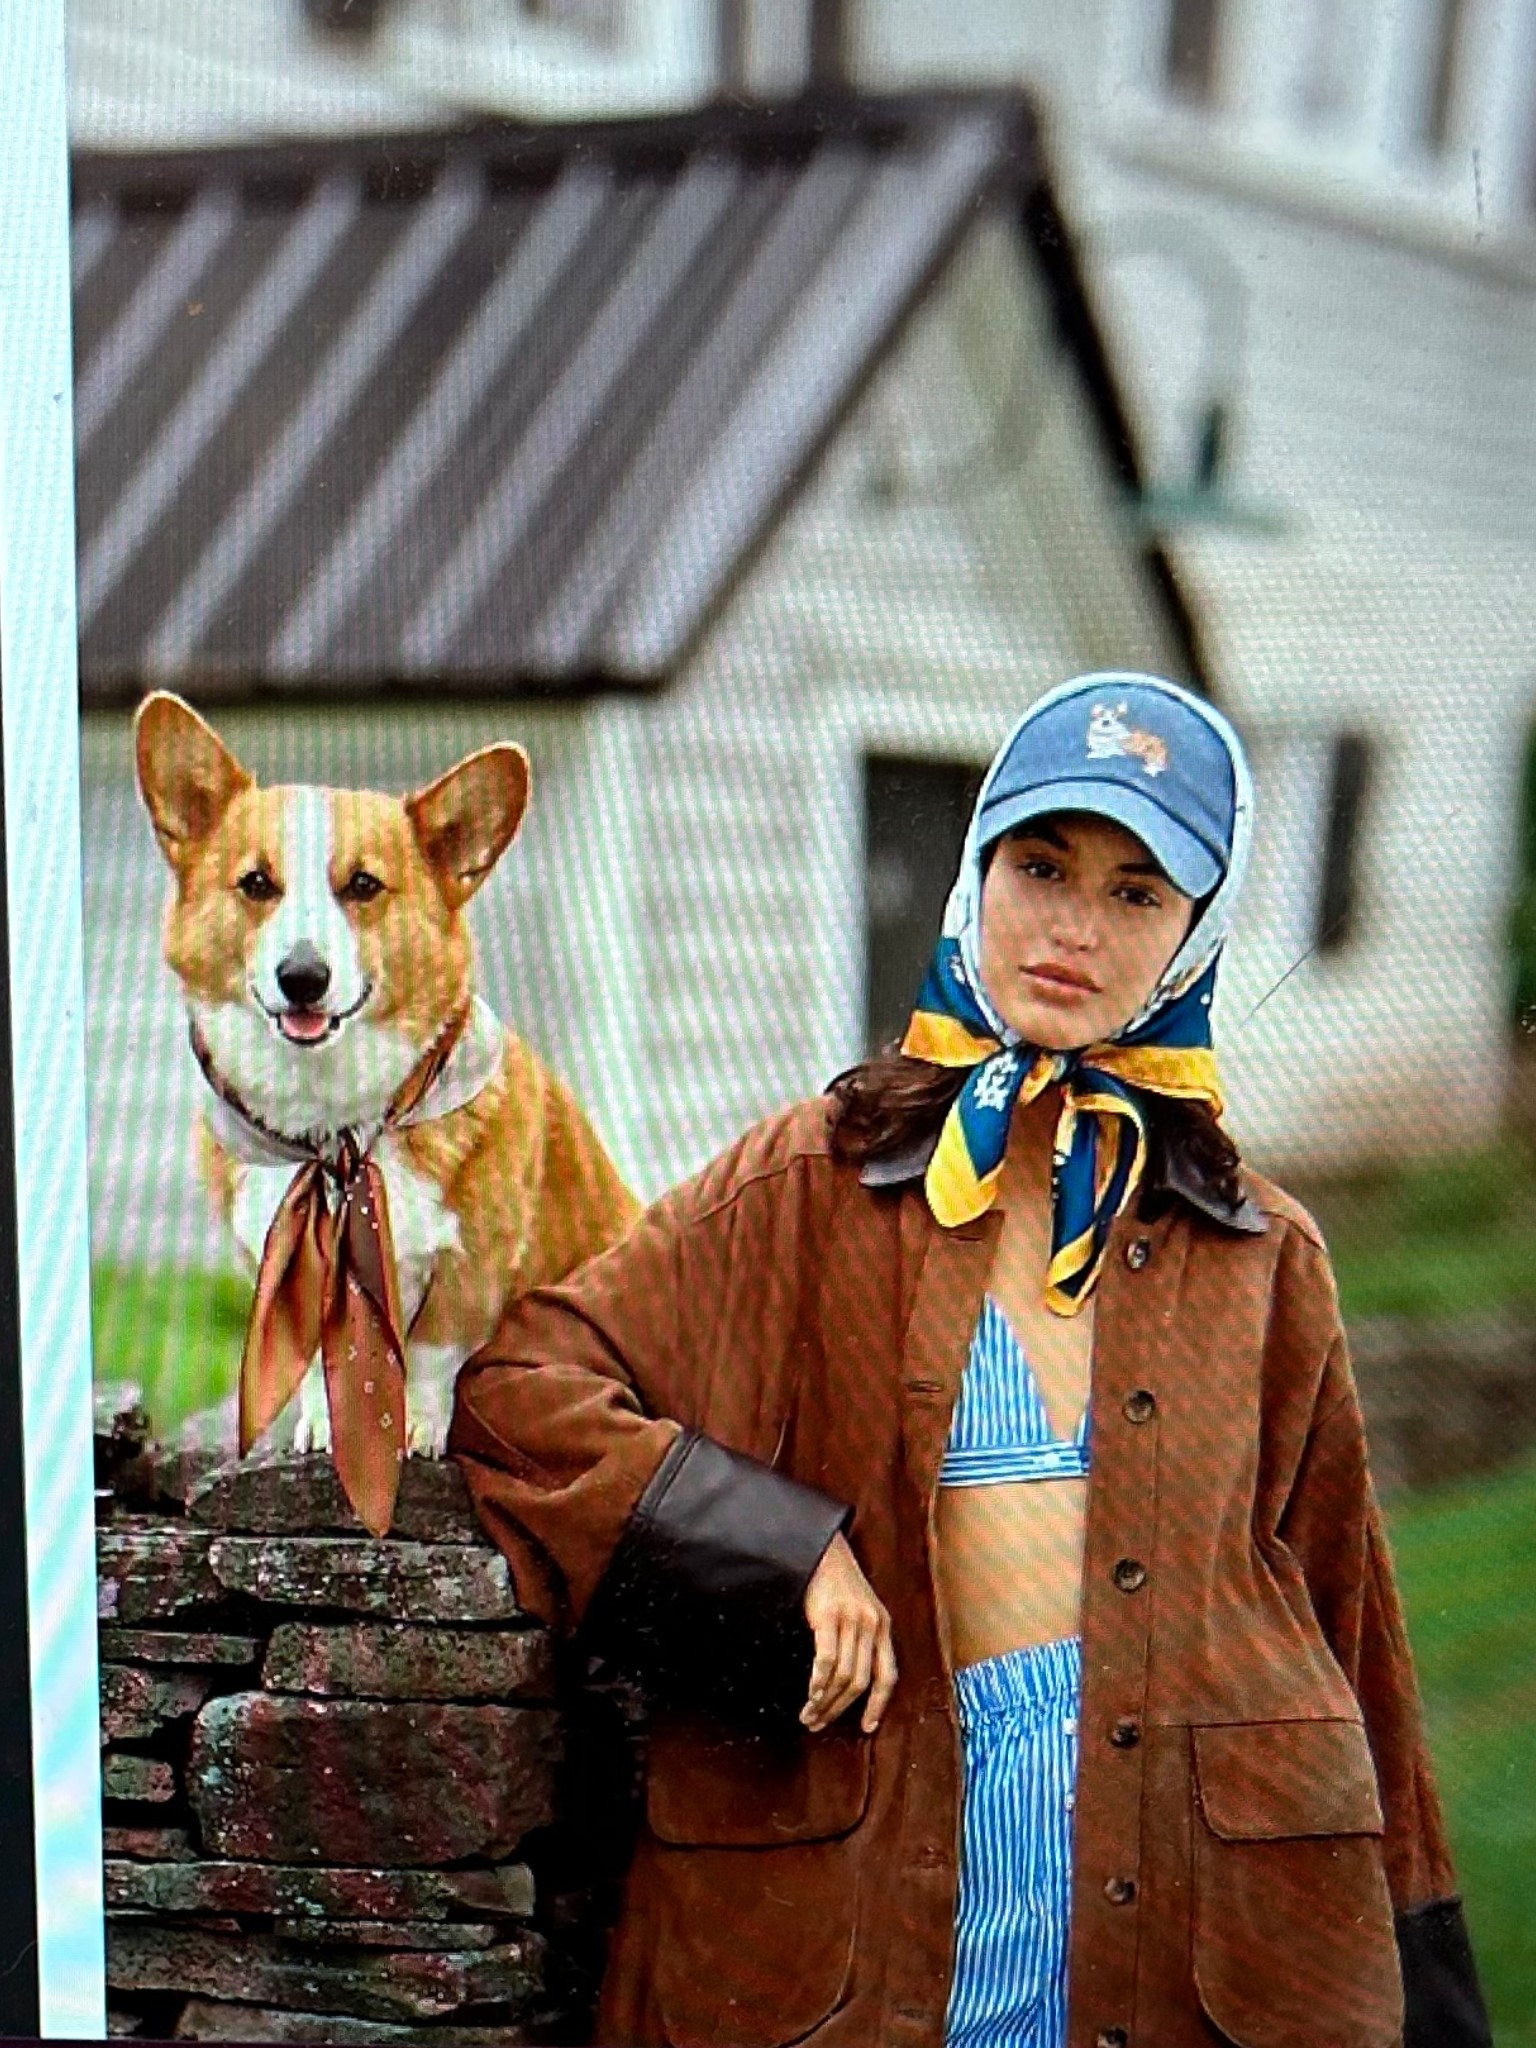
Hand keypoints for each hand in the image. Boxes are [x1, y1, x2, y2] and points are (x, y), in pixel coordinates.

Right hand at [800, 1532, 897, 1734]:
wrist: (822, 1547)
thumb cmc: (837, 1581)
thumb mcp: (861, 1608)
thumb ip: (863, 1639)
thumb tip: (851, 1681)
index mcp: (884, 1626)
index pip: (888, 1676)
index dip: (878, 1705)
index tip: (867, 1728)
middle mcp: (873, 1625)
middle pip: (860, 1682)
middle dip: (840, 1710)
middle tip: (819, 1724)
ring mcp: (852, 1620)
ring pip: (843, 1676)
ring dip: (825, 1701)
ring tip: (809, 1714)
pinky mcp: (829, 1616)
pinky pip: (826, 1660)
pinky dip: (818, 1683)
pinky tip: (809, 1694)